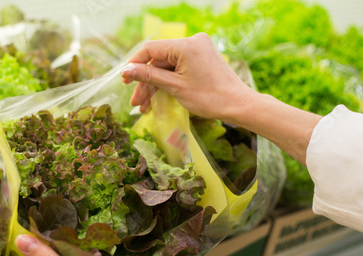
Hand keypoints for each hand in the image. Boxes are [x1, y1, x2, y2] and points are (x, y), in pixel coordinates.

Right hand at [121, 32, 254, 120]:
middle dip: (145, 82)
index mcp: (186, 45)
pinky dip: (168, 82)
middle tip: (135, 101)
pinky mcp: (201, 58)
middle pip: (158, 60)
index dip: (135, 65)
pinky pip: (178, 68)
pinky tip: (157, 99)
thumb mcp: (175, 87)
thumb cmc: (209, 98)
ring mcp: (198, 49)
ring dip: (155, 85)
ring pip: (167, 66)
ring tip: (144, 106)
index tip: (124, 80)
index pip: (150, 49)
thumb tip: (126, 70)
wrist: (238, 105)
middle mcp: (192, 42)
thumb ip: (149, 76)